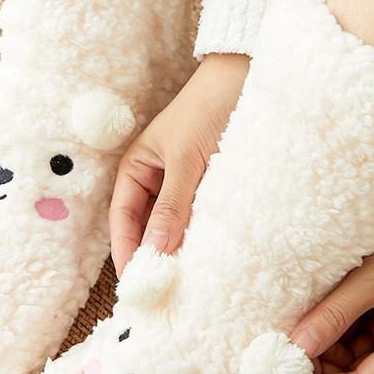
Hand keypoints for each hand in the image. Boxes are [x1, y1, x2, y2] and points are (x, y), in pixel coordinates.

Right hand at [109, 52, 249, 275]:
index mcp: (137, 169)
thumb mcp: (187, 159)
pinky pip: (201, 221)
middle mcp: (157, 181)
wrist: (250, 75)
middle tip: (161, 297)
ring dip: (179, 253)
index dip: (127, 253)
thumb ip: (174, 206)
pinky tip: (211, 261)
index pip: (124, 220)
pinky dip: (202, 241)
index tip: (136, 285)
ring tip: (187, 288)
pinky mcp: (212, 189)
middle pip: (147, 230)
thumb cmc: (210, 108)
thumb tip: (156, 253)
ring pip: (175, 229)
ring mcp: (185, 186)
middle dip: (152, 260)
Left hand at [290, 209, 373, 373]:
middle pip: (352, 373)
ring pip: (346, 354)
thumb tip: (297, 349)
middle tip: (274, 361)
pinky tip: (300, 321)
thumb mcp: (371, 278)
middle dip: (315, 369)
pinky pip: (347, 332)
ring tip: (281, 339)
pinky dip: (324, 329)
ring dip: (316, 348)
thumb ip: (333, 315)